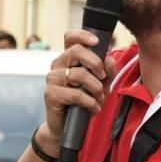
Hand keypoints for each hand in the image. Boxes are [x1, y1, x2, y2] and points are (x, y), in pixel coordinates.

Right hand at [41, 30, 117, 145]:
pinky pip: (76, 94)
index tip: (97, 42)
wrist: (67, 127)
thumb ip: (107, 71)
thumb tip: (110, 59)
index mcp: (69, 58)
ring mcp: (52, 79)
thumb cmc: (83, 102)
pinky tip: (94, 108)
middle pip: (77, 51)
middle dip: (96, 63)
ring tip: (99, 99)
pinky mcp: (51, 94)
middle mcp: (58, 65)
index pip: (70, 37)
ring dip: (96, 88)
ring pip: (79, 74)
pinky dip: (90, 102)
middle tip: (103, 77)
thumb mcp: (100, 85)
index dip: (82, 35)